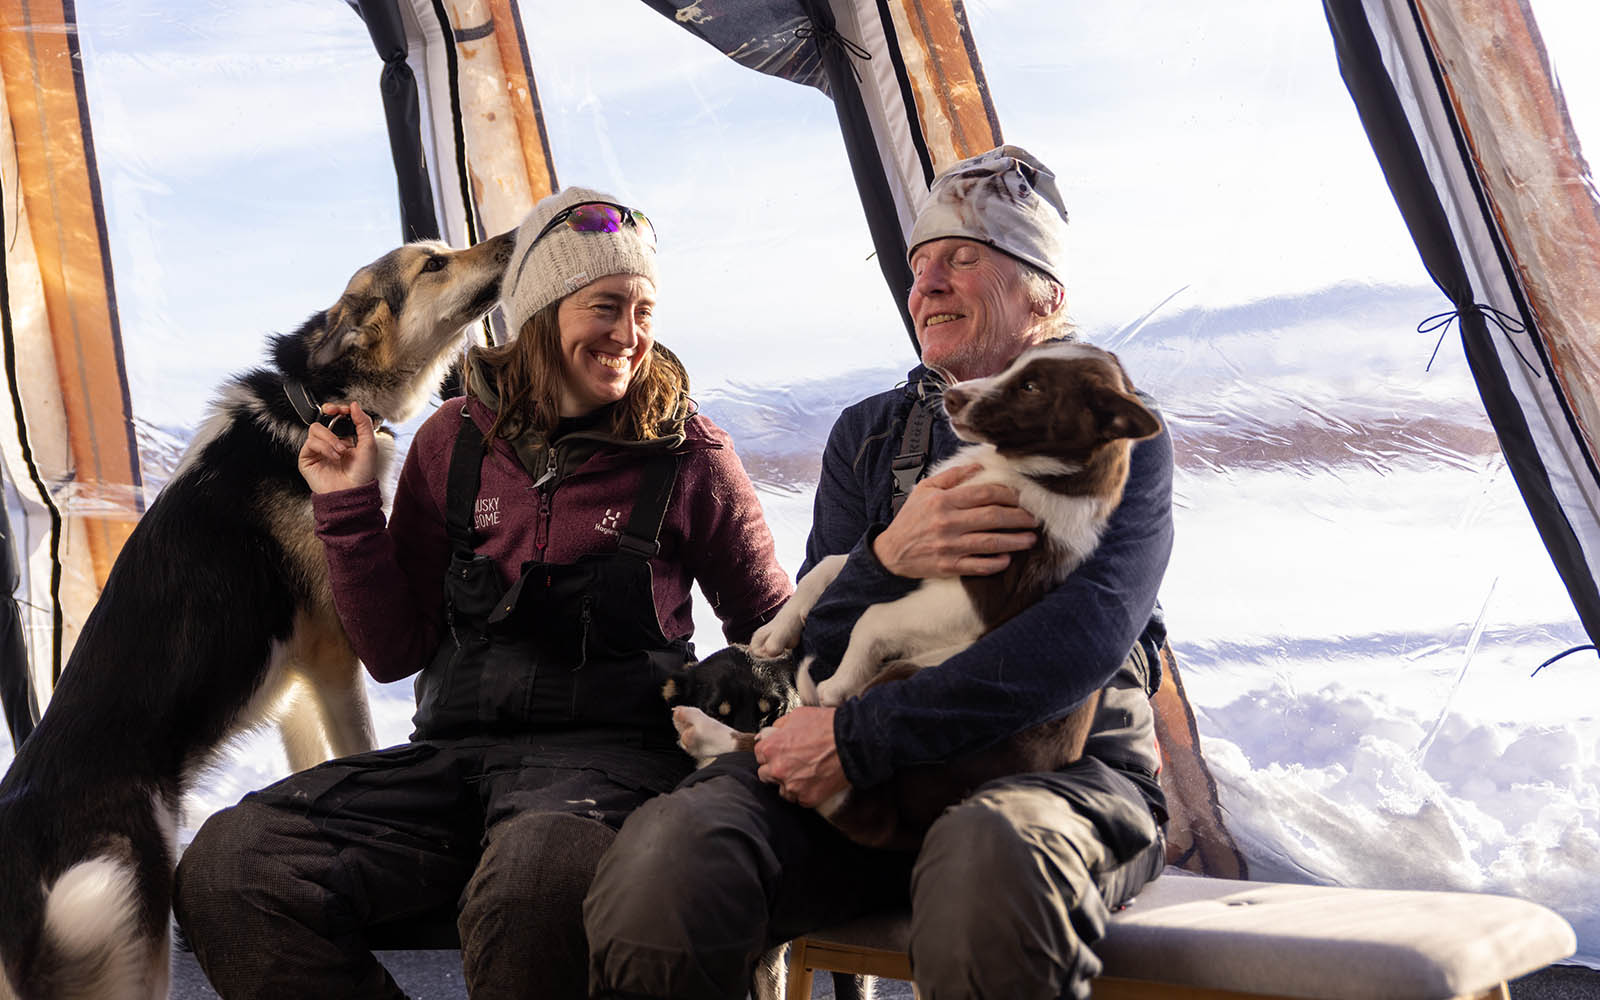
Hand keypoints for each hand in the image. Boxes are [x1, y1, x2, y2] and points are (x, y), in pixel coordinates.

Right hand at [297, 402, 379, 493]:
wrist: (352, 492)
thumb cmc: (362, 474)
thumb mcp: (369, 445)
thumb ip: (363, 423)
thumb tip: (354, 405)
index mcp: (344, 438)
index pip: (336, 418)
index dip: (338, 409)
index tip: (343, 409)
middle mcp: (329, 443)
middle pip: (322, 419)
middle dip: (328, 412)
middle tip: (334, 412)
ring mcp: (317, 450)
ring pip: (316, 429)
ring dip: (331, 437)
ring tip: (341, 450)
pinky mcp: (307, 458)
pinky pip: (310, 442)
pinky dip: (324, 447)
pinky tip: (334, 456)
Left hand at [754, 707, 847, 807]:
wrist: (852, 742)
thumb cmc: (827, 727)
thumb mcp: (797, 716)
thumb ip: (780, 726)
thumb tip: (773, 732)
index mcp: (771, 748)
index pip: (758, 755)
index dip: (770, 752)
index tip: (779, 752)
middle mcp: (778, 769)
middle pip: (766, 774)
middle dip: (776, 768)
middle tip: (793, 762)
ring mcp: (792, 786)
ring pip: (782, 790)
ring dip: (790, 783)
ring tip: (806, 772)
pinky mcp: (807, 798)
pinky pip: (800, 799)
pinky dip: (806, 791)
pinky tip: (815, 780)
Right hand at [872, 463, 1036, 577]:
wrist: (890, 552)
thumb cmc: (910, 519)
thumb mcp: (925, 490)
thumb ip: (952, 476)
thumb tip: (979, 465)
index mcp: (943, 501)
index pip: (984, 494)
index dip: (1007, 494)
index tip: (1021, 497)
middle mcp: (948, 523)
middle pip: (992, 517)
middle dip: (1018, 517)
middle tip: (1034, 519)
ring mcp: (949, 547)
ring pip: (990, 543)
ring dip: (1015, 541)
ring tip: (1030, 539)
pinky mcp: (948, 566)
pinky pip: (978, 566)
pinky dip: (995, 563)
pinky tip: (1007, 559)